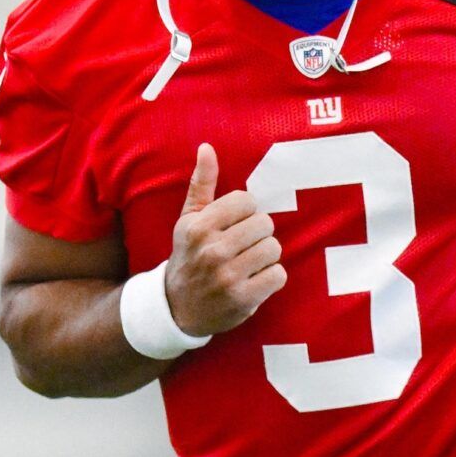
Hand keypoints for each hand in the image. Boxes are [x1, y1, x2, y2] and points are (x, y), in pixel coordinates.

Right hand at [165, 144, 286, 336]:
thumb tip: (206, 147)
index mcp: (198, 227)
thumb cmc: (188, 256)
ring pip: (274, 248)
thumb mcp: (188, 220)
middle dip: (258, 234)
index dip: (245, 212)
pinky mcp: (243, 299)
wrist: (177, 308)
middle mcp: (211, 251)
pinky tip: (255, 280)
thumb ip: (201, 183)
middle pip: (264, 224)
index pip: (246, 201)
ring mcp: (227, 277)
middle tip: (243, 246)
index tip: (234, 225)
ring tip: (249, 262)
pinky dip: (271, 277)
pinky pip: (278, 275)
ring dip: (266, 255)